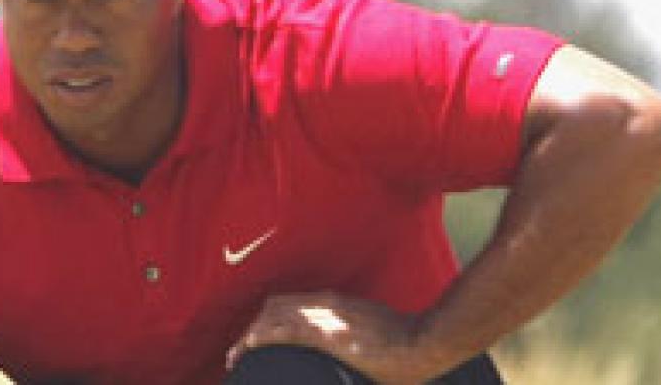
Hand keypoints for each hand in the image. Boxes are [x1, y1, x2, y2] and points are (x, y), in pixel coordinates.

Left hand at [227, 291, 435, 383]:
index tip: (254, 338)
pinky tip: (247, 347)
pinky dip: (261, 337)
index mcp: (337, 304)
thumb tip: (348, 352)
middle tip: (238, 352)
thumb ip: (354, 337)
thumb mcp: (374, 332)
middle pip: (275, 307)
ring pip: (274, 317)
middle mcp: (326, 304)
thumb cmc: (407, 342)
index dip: (267, 319)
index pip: (290, 304)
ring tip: (235, 356)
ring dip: (250, 335)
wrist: (426, 342)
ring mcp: (327, 317)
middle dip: (253, 327)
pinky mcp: (329, 335)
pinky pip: (284, 331)